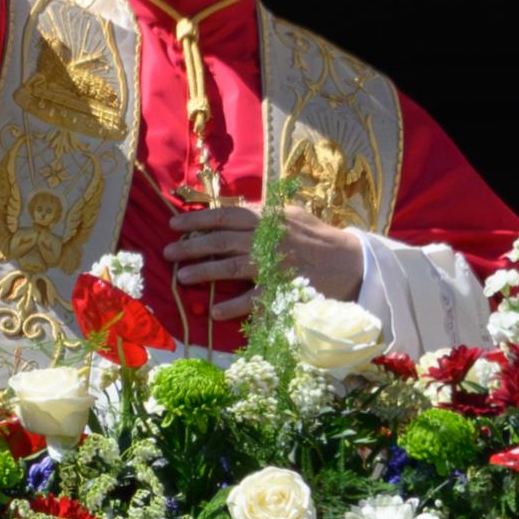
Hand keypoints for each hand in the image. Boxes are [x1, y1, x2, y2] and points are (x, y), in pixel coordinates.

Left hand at [162, 204, 364, 320]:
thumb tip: (232, 208)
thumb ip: (262, 211)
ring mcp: (275, 265)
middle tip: (167, 253)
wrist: (351, 261)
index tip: (174, 224)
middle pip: (222, 241)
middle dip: (191, 246)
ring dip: (204, 272)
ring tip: (181, 277)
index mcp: (268, 218)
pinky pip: (254, 299)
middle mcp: (268, 239)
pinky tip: (214, 311)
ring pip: (231, 267)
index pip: (226, 215)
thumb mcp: (290, 214)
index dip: (198, 219)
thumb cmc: (317, 237)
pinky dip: (233, 306)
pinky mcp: (284, 289)